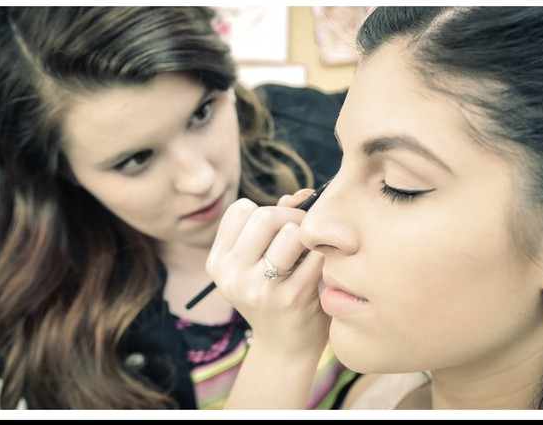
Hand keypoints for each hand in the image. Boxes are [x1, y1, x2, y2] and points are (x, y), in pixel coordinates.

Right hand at [206, 190, 329, 357]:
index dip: (266, 210)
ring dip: (307, 236)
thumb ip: (276, 223)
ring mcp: (260, 288)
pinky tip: (319, 268)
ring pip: (292, 232)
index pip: (240, 210)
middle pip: (265, 216)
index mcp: (218, 263)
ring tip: (309, 251)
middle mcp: (232, 276)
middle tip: (303, 233)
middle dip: (291, 217)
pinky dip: (323, 255)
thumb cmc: (275, 294)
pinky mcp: (291, 298)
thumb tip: (303, 194)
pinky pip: (315, 255)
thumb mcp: (260, 261)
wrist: (285, 347)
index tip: (280, 226)